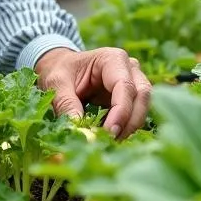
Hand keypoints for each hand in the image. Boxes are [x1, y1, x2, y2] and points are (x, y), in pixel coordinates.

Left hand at [34, 47, 151, 139]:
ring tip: (108, 141)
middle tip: (110, 140)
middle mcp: (129, 69)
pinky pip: (135, 115)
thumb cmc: (60, 71)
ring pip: (143, 107)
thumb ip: (66, 104)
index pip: (125, 85)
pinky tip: (110, 138)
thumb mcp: (56, 83)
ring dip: (129, 127)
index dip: (122, 111)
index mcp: (112, 59)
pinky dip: (125, 128)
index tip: (109, 132)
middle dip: (130, 121)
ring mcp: (134, 83)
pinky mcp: (131, 99)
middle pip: (142, 96)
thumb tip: (79, 130)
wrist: (61, 68)